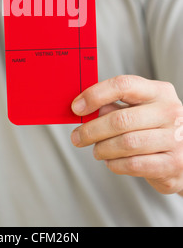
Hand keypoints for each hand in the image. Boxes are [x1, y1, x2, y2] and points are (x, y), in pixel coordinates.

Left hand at [70, 75, 182, 194]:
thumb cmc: (154, 127)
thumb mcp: (138, 109)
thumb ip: (114, 106)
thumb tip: (84, 108)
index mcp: (159, 91)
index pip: (123, 85)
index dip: (95, 95)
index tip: (77, 107)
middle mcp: (170, 111)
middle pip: (121, 119)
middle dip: (92, 130)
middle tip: (77, 137)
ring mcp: (175, 138)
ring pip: (126, 143)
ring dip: (103, 149)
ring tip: (97, 150)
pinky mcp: (173, 164)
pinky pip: (134, 164)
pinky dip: (116, 164)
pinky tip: (111, 161)